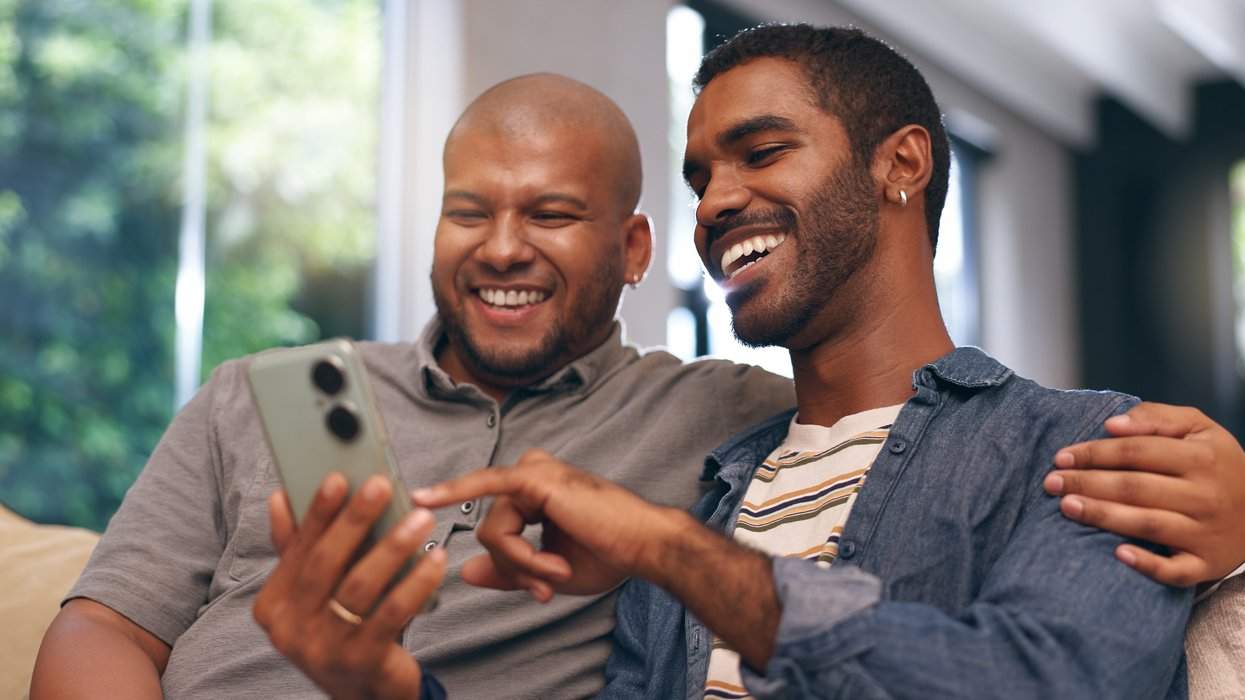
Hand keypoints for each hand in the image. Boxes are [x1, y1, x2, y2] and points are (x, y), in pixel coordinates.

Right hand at [253, 473, 446, 699]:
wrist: (363, 694)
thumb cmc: (340, 630)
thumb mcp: (312, 595)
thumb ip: (297, 549)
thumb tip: (279, 498)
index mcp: (273, 605)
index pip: (296, 549)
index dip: (317, 512)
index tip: (338, 477)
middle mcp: (290, 629)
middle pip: (325, 563)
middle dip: (355, 520)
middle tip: (383, 485)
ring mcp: (323, 649)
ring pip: (360, 586)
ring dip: (393, 547)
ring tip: (421, 520)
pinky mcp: (361, 662)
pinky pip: (392, 613)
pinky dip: (416, 582)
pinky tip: (436, 560)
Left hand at [412, 449, 677, 600]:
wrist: (643, 546)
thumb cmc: (608, 554)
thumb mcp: (547, 569)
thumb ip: (507, 568)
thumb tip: (465, 571)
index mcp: (534, 491)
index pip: (498, 531)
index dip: (514, 567)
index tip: (543, 589)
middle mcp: (530, 475)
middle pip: (491, 531)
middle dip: (516, 568)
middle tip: (548, 587)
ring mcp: (531, 472)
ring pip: (493, 531)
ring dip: (523, 563)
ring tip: (559, 570)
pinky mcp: (533, 478)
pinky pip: (492, 504)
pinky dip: (470, 510)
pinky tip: (425, 498)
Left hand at [1044, 402, 1244, 586]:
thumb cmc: (1217, 464)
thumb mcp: (1199, 429)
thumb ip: (1157, 419)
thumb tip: (1113, 424)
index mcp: (1201, 458)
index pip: (1137, 452)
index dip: (1096, 453)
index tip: (1061, 457)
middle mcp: (1205, 495)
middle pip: (1136, 487)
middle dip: (1088, 483)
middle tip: (1050, 483)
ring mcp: (1206, 533)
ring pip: (1148, 524)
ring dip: (1103, 516)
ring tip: (1067, 507)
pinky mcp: (1207, 565)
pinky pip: (1176, 570)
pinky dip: (1148, 565)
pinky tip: (1118, 554)